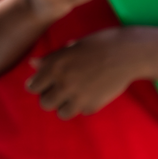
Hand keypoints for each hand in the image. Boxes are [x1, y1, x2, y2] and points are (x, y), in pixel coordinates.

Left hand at [25, 27, 142, 119]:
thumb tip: (32, 64)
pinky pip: (82, 112)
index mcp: (54, 66)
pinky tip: (89, 94)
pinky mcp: (94, 105)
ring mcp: (78, 96)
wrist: (125, 53)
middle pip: (44, 103)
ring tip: (72, 97)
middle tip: (58, 91)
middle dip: (49, 98)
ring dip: (65, 106)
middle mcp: (63, 83)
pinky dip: (84, 106)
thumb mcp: (69, 48)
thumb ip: (49, 59)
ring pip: (61, 113)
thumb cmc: (95, 45)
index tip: (44, 84)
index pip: (32, 87)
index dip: (37, 86)